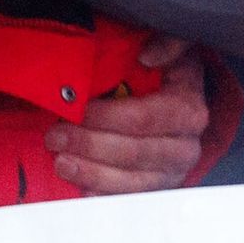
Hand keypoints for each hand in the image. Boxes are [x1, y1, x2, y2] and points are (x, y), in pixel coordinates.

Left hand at [43, 39, 209, 192]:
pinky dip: (103, 196)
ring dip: (92, 173)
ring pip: (130, 181)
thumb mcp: (174, 49)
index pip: (144, 118)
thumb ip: (169, 42)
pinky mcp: (156, 190)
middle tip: (55, 137)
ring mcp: (172, 172)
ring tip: (61, 163)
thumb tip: (147, 56)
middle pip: (133, 152)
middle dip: (90, 145)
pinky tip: (81, 191)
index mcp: (188, 109)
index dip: (107, 117)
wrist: (179, 104)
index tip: (77, 110)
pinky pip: (129, 200)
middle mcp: (186, 145)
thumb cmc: (167, 73)